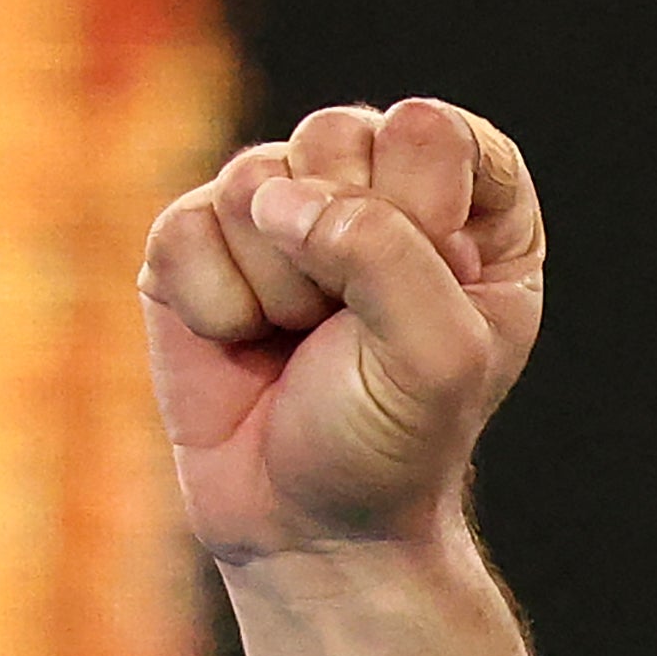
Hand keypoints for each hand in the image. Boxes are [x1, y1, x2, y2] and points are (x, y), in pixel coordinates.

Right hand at [139, 98, 546, 560]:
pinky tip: (241, 342)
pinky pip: (185, 226)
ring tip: (300, 341)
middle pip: (337, 135)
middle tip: (352, 328)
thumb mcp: (437, 355)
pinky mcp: (199, 239)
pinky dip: (215, 303)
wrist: (308, 525)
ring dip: (280, 287)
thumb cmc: (394, 440)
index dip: (421, 208)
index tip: (430, 287)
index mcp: (471, 205)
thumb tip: (277, 197)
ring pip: (256, 179)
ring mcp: (282, 209)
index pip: (435, 130)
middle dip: (341, 247)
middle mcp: (377, 189)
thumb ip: (386, 250)